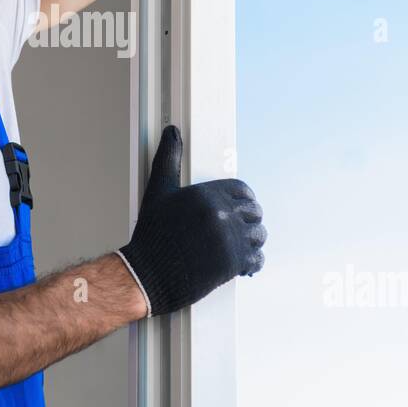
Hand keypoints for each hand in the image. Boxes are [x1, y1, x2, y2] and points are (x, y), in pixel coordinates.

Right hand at [116, 125, 265, 317]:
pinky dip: (253, 263)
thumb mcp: (159, 191)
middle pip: (254, 213)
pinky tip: (242, 265)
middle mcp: (222, 214)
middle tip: (238, 231)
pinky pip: (257, 259)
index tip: (239, 210)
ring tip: (240, 247)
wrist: (148, 273)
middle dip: (248, 221)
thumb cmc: (152, 234)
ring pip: (259, 236)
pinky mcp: (234, 263)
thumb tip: (172, 132)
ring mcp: (230, 239)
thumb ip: (169, 159)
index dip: (242, 200)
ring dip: (252, 241)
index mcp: (208, 193)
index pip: (243, 191)